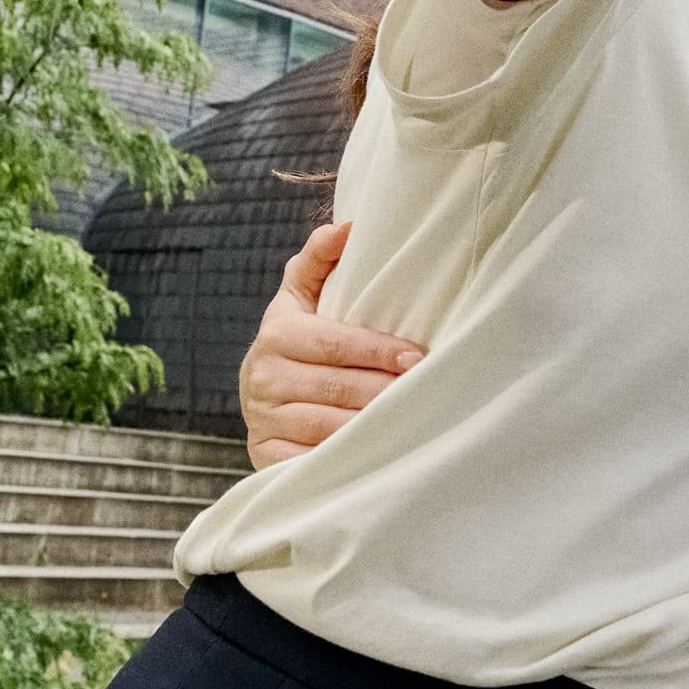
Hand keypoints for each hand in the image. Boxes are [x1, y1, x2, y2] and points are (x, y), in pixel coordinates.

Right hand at [238, 221, 418, 468]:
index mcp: (276, 334)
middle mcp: (263, 378)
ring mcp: (263, 421)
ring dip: (374, 427)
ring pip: (330, 428)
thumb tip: (350, 227)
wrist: (261, 394)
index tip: (416, 356)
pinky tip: (380, 454)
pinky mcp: (265, 459)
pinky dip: (348, 460)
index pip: (334, 343)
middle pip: (337, 388)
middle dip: (386, 390)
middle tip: (426, 391)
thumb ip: (321, 259)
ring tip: (413, 421)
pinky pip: (312, 462)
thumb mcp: (302, 296)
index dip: (377, 351)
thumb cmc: (298, 339)